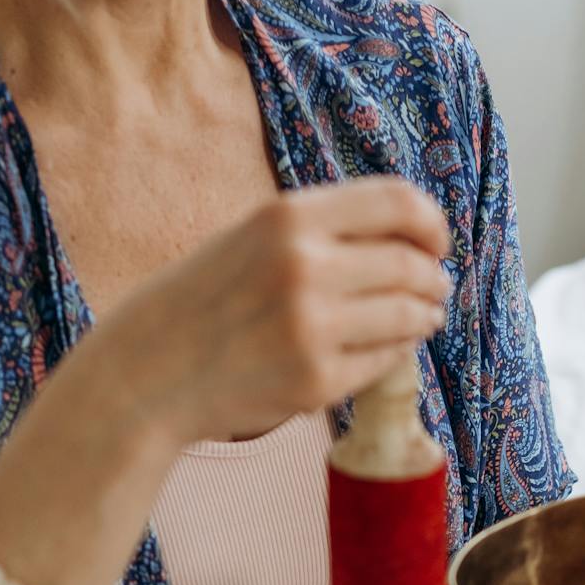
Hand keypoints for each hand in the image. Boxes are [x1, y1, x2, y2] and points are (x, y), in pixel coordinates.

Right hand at [105, 175, 452, 447]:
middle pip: (411, 264)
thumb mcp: (252, 237)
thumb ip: (321, 230)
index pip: (398, 203)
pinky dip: (393, 355)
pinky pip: (382, 362)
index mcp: (289, 216)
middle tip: (435, 290)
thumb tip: (409, 238)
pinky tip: (384, 350)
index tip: (437, 243)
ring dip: (425, 317)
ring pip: (407, 316)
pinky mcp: (316, 382)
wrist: (148, 371)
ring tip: (423, 319)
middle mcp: (305, 266)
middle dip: (433, 279)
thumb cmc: (202, 302)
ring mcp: (312, 328)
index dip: (431, 223)